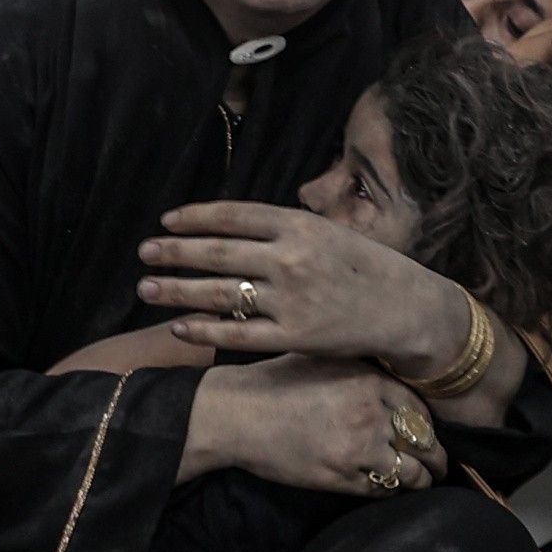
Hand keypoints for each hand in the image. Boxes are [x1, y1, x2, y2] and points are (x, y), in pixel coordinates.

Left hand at [140, 201, 466, 371]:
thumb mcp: (330, 232)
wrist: (406, 310)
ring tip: (147, 287)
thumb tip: (232, 226)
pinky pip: (237, 334)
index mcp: (299, 225)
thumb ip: (285, 229)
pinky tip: (178, 327)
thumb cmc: (366, 268)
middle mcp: (291, 258)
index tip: (167, 220)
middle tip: (145, 252)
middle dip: (174, 252)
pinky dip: (203, 330)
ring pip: (219, 294)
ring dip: (177, 290)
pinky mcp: (293, 336)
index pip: (233, 216)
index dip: (195, 217)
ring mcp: (290, 299)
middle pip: (217, 253)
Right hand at [189, 355, 448, 497]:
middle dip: (435, 458)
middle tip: (439, 466)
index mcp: (371, 381)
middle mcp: (371, 414)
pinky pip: (380, 490)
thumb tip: (399, 391)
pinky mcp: (339, 478)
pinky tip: (390, 488)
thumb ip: (366, 374)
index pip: (420, 411)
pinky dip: (390, 491)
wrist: (236, 414)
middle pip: (423, 444)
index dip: (428, 428)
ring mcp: (357, 449)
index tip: (430, 436)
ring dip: (419, 481)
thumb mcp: (327, 361)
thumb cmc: (277, 382)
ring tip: (422, 483)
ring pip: (408, 473)